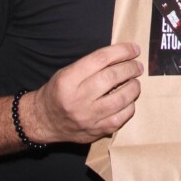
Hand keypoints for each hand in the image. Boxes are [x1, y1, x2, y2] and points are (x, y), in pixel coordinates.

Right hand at [23, 43, 142, 143]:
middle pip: (112, 78)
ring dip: (133, 88)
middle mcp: (77, 98)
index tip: (134, 49)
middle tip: (137, 66)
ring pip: (120, 99)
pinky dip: (129, 107)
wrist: (43, 120)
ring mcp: (87, 117)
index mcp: (68, 80)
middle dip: (130, 68)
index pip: (100, 59)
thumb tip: (123, 55)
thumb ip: (92, 64)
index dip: (121, 51)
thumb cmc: (59, 91)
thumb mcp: (67, 72)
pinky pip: (120, 118)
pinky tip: (129, 101)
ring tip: (135, 82)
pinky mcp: (95, 131)